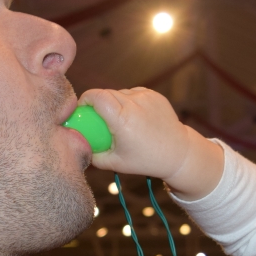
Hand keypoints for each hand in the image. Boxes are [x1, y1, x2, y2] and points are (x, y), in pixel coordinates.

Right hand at [79, 87, 223, 199]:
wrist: (178, 152)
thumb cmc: (145, 160)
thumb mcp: (115, 163)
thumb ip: (93, 155)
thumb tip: (76, 146)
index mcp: (123, 120)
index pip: (96, 97)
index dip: (85, 99)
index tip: (81, 109)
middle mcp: (134, 104)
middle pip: (106, 93)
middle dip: (97, 102)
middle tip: (95, 117)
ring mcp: (146, 97)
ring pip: (119, 92)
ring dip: (113, 102)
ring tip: (119, 120)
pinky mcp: (154, 94)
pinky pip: (133, 93)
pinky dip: (128, 102)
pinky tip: (133, 117)